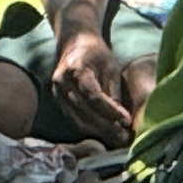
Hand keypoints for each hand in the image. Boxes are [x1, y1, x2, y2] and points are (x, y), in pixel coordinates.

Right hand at [49, 28, 140, 146]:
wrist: (75, 44)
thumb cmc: (96, 54)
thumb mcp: (110, 67)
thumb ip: (114, 91)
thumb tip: (123, 119)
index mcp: (75, 70)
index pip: (93, 95)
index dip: (110, 110)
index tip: (126, 120)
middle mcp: (62, 83)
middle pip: (84, 111)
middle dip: (106, 126)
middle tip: (124, 136)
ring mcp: (57, 93)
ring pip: (78, 119)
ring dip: (99, 131)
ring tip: (118, 137)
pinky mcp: (58, 101)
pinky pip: (74, 119)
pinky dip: (90, 128)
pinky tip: (105, 132)